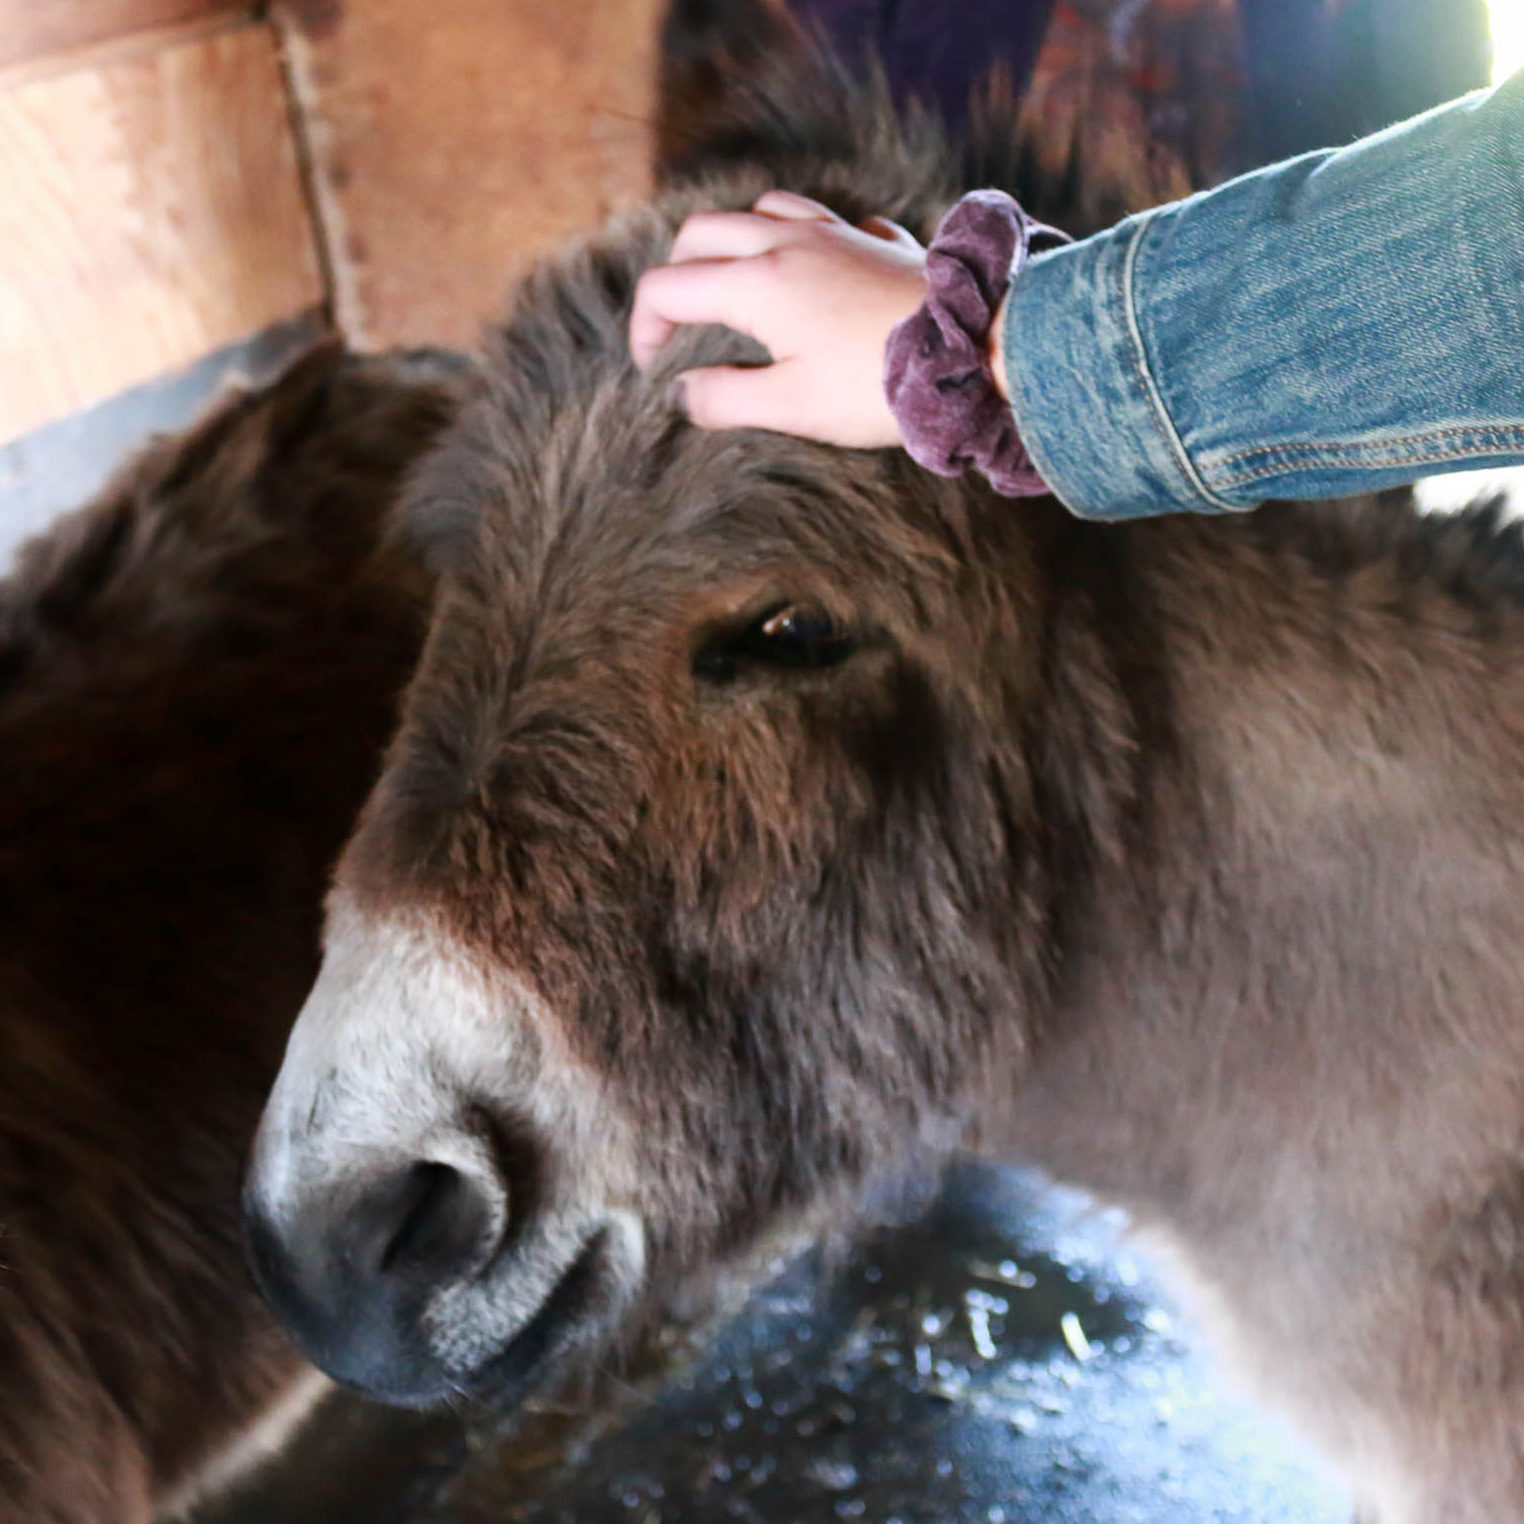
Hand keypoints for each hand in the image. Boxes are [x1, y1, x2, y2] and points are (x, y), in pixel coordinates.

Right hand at [629, 190, 927, 447]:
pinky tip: (814, 271)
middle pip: (703, 232)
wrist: (972, 352)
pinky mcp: (877, 243)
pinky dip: (802, 237)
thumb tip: (682, 393)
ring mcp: (837, 234)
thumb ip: (725, 398)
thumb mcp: (791, 407)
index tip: (654, 369)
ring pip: (762, 207)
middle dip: (677, 273)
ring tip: (735, 284)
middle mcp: (789, 243)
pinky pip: (827, 219)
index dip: (646, 328)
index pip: (669, 287)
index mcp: (757, 283)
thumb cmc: (878, 386)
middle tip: (679, 323)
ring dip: (734, 240)